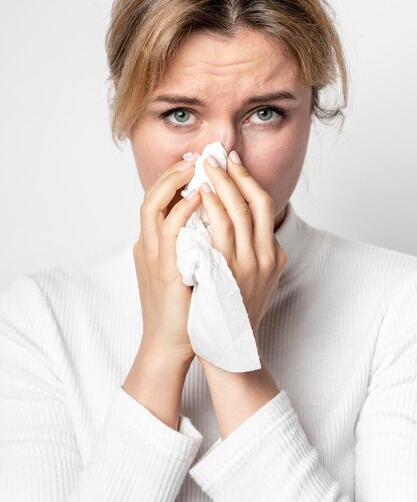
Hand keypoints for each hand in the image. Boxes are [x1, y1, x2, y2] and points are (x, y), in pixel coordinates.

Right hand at [133, 156, 201, 364]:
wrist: (172, 344)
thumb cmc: (185, 310)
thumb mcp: (186, 269)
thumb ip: (192, 246)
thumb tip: (213, 226)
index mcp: (153, 245)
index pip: (158, 201)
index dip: (174, 178)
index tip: (195, 163)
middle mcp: (148, 246)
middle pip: (151, 195)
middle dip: (173, 172)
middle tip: (197, 156)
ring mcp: (152, 256)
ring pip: (153, 205)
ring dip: (174, 181)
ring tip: (197, 165)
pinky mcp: (163, 269)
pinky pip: (169, 230)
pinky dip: (181, 209)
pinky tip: (199, 196)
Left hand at [198, 152, 286, 336]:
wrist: (229, 350)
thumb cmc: (237, 315)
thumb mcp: (257, 282)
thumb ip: (254, 254)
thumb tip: (243, 227)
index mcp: (273, 255)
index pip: (265, 205)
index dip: (249, 179)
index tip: (233, 161)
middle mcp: (265, 257)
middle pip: (254, 202)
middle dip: (235, 173)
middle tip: (217, 154)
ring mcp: (247, 265)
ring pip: (237, 212)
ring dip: (221, 184)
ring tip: (205, 166)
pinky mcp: (227, 274)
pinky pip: (219, 232)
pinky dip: (210, 208)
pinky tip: (198, 194)